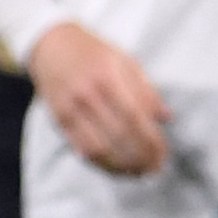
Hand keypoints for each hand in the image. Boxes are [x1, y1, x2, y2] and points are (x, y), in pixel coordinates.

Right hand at [29, 21, 173, 175]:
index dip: (151, 141)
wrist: (50, 45)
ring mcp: (70, 109)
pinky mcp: (59, 119)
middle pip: (118, 137)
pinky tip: (115, 167)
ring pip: (98, 149)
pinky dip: (100, 163)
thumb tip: (167, 118)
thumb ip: (146, 90)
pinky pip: (80, 148)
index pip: (135, 118)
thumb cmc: (92, 53)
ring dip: (121, 166)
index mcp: (108, 78)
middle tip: (154, 169)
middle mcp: (88, 95)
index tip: (163, 155)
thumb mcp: (124, 61)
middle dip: (140, 158)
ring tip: (137, 173)